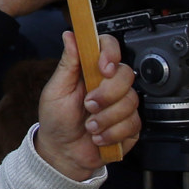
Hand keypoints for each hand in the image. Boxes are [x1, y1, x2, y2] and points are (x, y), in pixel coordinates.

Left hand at [33, 31, 139, 180]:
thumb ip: (68, 63)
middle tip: (88, 106)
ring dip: (106, 118)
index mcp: (90, 71)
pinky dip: (112, 133)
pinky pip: (133, 123)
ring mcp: (122, 105)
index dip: (111, 53)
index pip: (110, 48)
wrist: (63, 152)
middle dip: (107, 94)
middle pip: (126, 75)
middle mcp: (109, 85)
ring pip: (131, 101)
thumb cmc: (56, 119)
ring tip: (89, 126)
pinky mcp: (131, 125)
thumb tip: (70, 35)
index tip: (103, 68)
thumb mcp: (56, 90)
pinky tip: (99, 136)